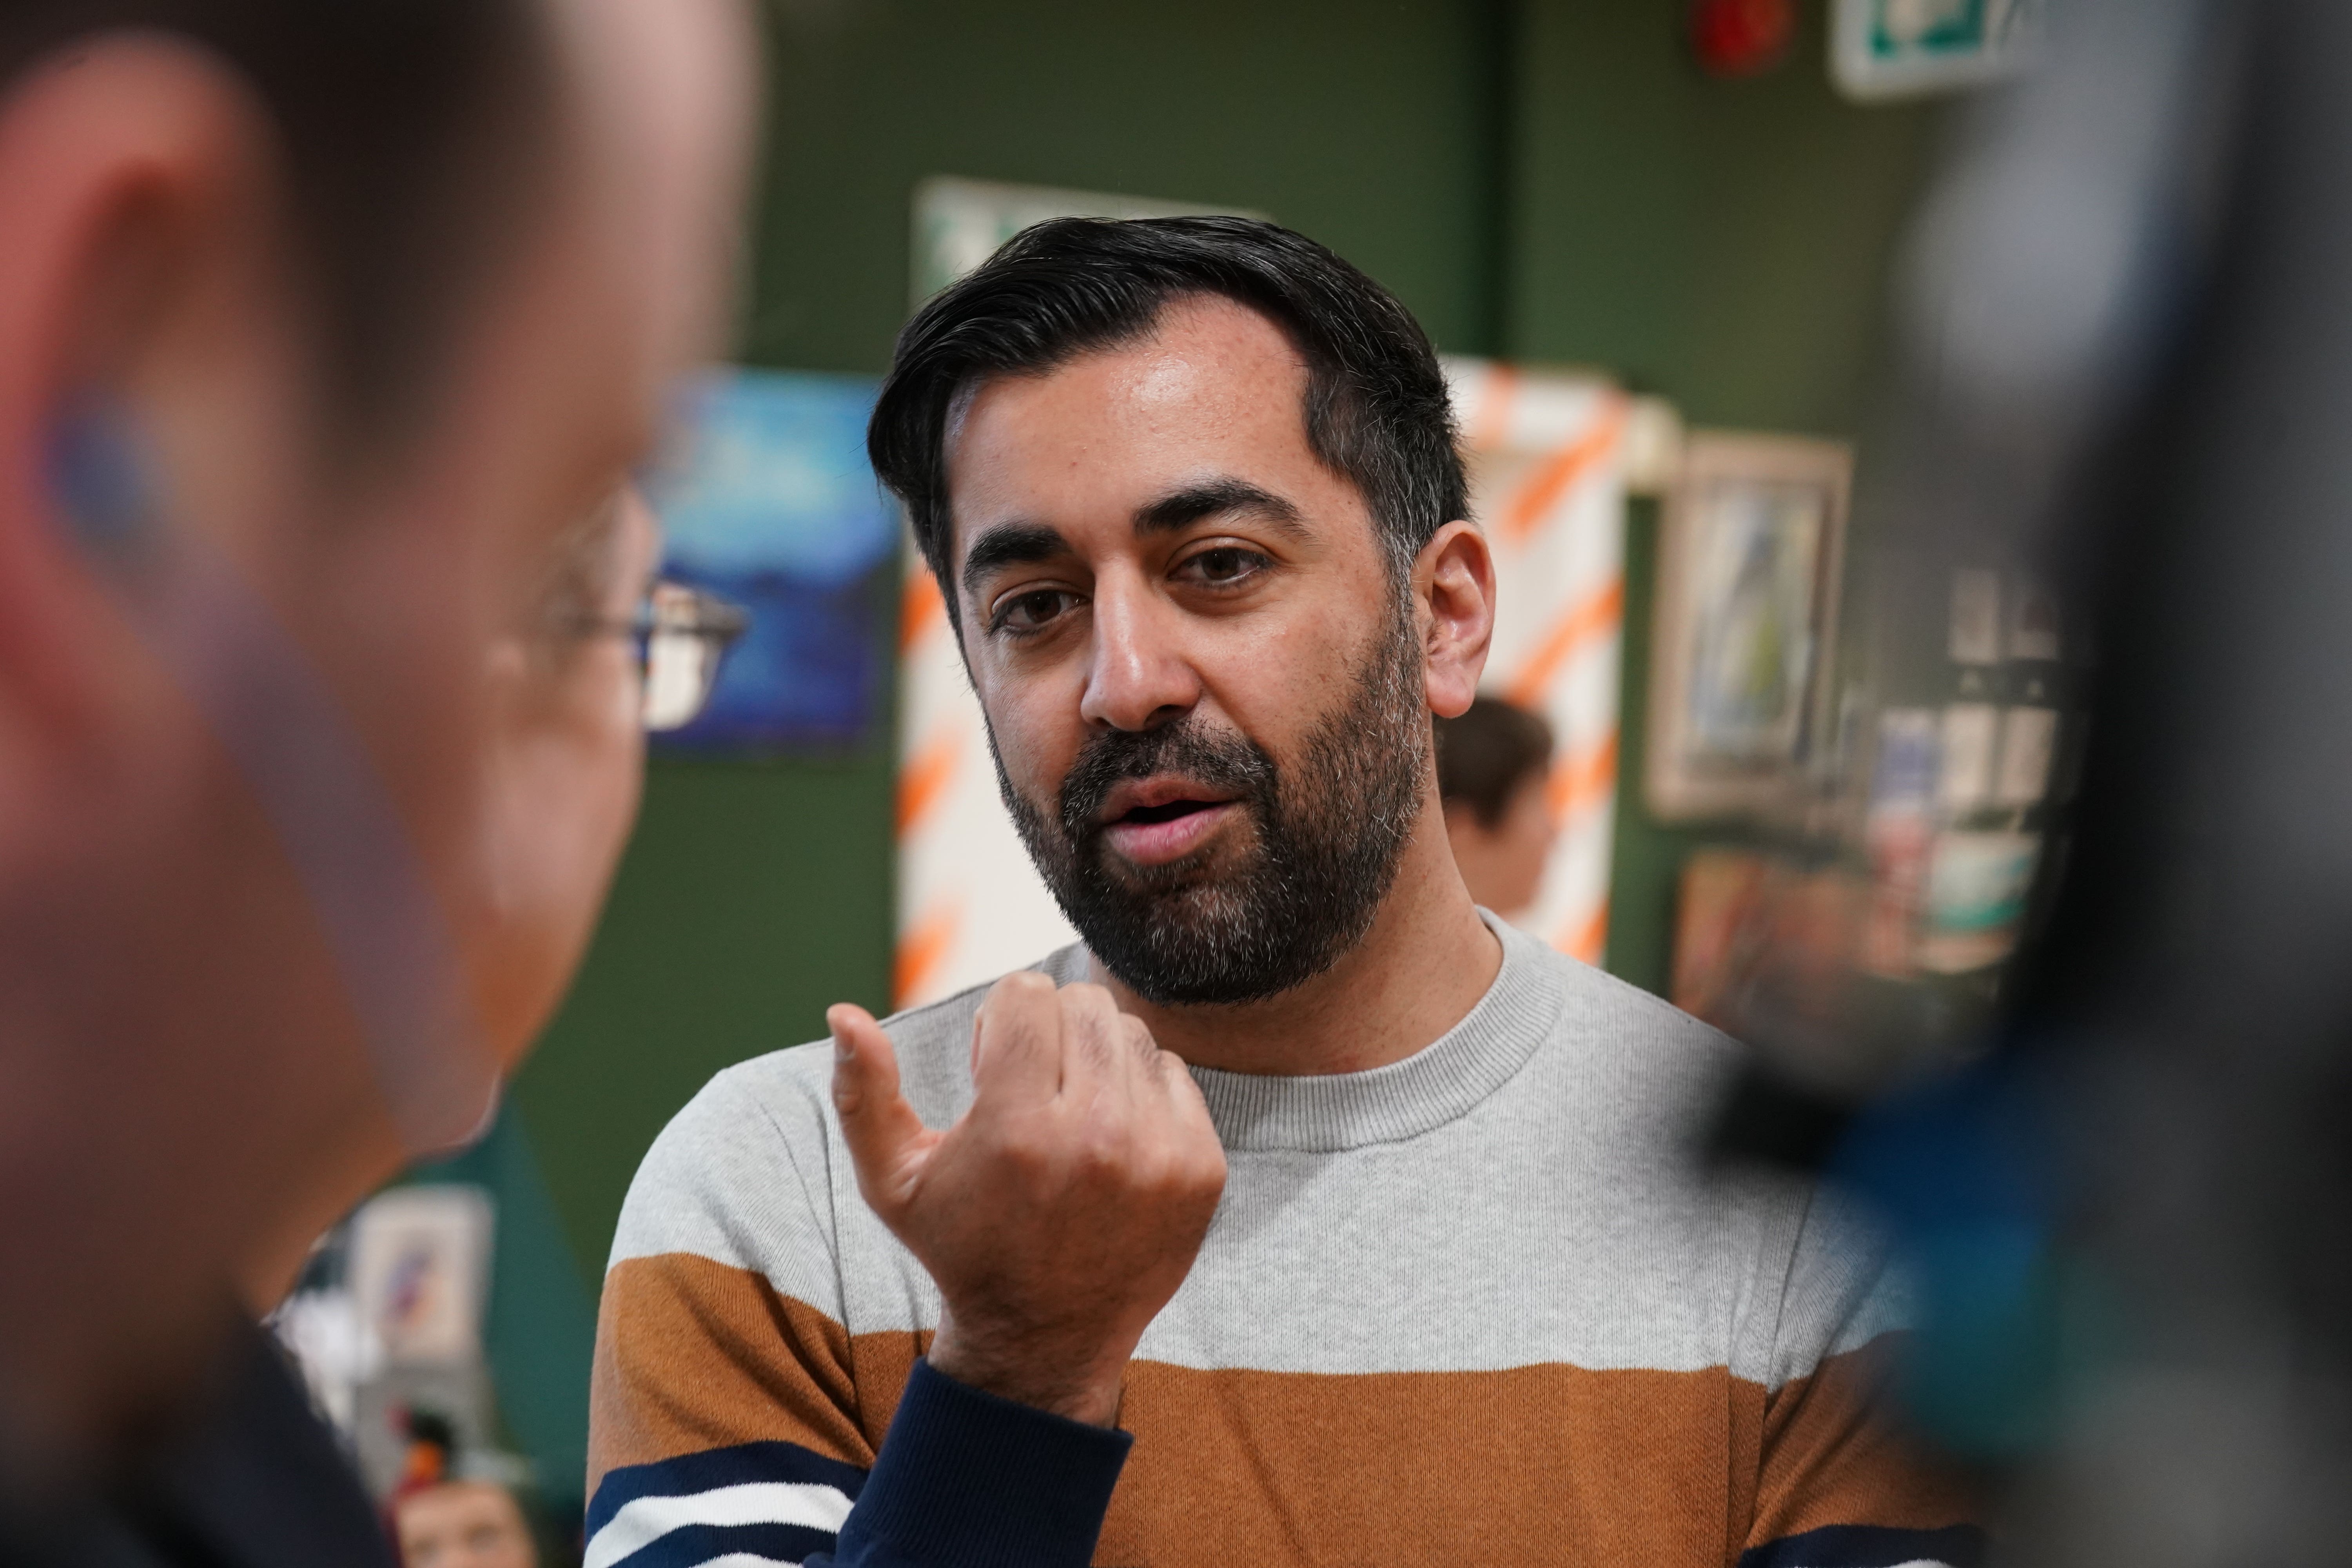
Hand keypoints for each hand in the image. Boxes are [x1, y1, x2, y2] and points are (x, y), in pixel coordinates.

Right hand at [828, 973, 1225, 1426]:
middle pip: (1083, 1003)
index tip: (990, 1066)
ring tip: (1071, 1115)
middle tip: (1032, 1088)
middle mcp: (1096, 1137)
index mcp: (1016, 1129)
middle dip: (1049, 1031)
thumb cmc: (961, 1246)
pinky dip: (1142, 1094)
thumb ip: (863, 1092)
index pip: (1026, 993)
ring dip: (1096, 1059)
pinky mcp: (1202, 1169)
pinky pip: (1175, 1073)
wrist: (1043, 1340)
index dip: (1000, 1020)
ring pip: (1131, 1032)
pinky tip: (1112, 1141)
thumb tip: (842, 1013)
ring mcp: (1159, 1154)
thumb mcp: (893, 1181)